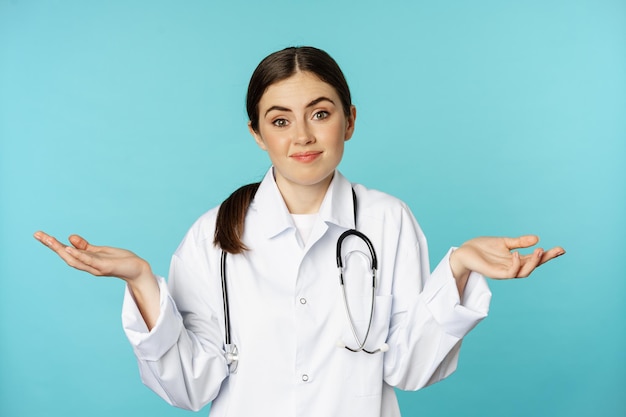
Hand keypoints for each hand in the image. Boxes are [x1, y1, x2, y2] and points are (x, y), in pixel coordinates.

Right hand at [33, 231, 151, 281]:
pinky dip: (78, 255)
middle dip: (51, 245)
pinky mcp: (105, 267)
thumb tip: (70, 238)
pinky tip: (69, 248)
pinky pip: (89, 261)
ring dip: (61, 250)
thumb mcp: (100, 251)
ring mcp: (95, 267)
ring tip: (49, 240)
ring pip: (74, 259)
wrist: (138, 269)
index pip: (66, 252)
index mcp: (86, 260)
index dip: (52, 244)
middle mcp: (88, 265)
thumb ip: (85, 247)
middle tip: (37, 235)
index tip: (39, 234)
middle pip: (65, 256)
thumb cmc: (120, 260)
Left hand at [450, 235, 564, 281]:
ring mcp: (504, 272)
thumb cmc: (482, 248)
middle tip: (556, 250)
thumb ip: (519, 242)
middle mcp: (512, 267)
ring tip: (539, 250)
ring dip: (533, 262)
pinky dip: (515, 264)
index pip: (535, 258)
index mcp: (515, 260)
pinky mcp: (495, 274)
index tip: (562, 249)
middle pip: (533, 266)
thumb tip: (537, 238)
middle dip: (545, 259)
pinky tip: (516, 254)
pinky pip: (509, 273)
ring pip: (524, 272)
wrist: (464, 252)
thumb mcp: (503, 242)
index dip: (548, 255)